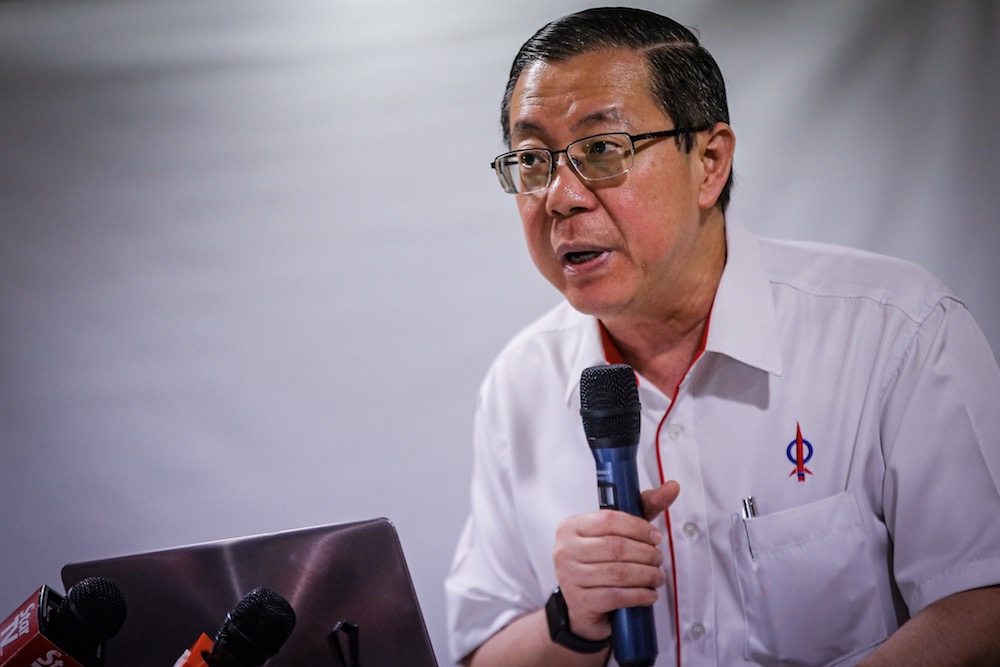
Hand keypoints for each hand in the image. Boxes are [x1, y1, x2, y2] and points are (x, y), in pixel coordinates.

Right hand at [552, 481, 679, 639]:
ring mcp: (569, 577)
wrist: (583, 603)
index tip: (656, 536)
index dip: (638, 527)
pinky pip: (617, 596)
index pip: (609, 519)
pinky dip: (640, 595)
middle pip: (616, 547)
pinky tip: (650, 593)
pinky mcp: (580, 602)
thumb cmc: (601, 560)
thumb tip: (673, 486)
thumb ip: (643, 507)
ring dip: (647, 575)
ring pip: (619, 573)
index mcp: (571, 526)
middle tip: (659, 559)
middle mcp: (565, 550)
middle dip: (646, 554)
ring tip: (658, 576)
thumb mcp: (617, 532)